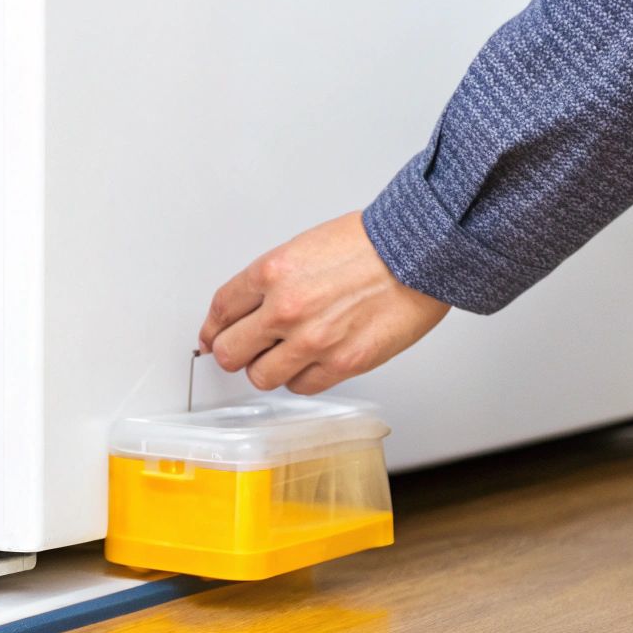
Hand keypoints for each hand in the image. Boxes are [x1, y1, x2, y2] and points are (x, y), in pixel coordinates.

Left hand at [198, 212, 448, 394]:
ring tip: (285, 355)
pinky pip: (300, 386)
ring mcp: (312, 340)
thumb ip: (272, 280)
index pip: (221, 311)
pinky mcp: (340, 364)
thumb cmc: (371, 245)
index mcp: (272, 272)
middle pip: (229, 351)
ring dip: (268, 369)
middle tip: (244, 351)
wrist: (419, 254)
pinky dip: (301, 378)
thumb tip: (249, 309)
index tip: (213, 336)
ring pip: (261, 377)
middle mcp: (285, 308)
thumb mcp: (305, 247)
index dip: (212, 328)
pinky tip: (312, 361)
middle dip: (233, 352)